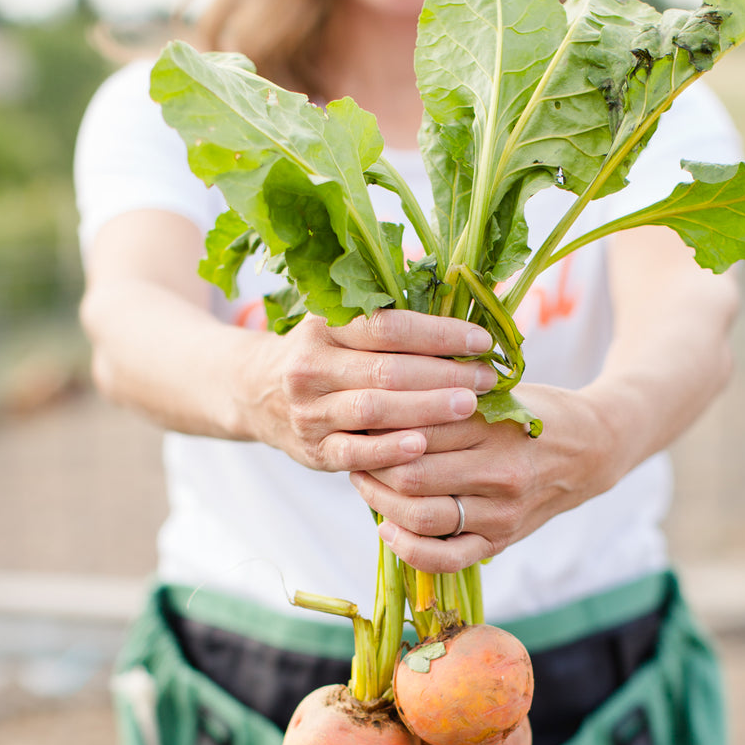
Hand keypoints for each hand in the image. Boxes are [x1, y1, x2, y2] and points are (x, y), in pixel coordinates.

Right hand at [253, 308, 496, 473]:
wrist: (258, 394)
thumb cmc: (323, 355)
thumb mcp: (340, 324)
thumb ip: (388, 313)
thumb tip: (458, 291)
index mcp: (324, 327)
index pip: (388, 326)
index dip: (439, 332)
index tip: (481, 340)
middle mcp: (312, 367)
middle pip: (387, 370)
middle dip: (444, 374)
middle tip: (486, 379)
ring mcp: (310, 411)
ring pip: (374, 410)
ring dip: (426, 409)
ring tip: (468, 407)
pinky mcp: (314, 450)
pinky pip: (356, 452)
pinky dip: (391, 450)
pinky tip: (423, 446)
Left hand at [348, 384, 609, 572]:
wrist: (592, 449)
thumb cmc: (536, 412)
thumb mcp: (498, 391)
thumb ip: (447, 396)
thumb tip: (381, 401)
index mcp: (495, 427)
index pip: (417, 431)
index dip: (379, 427)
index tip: (360, 420)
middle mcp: (499, 473)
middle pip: (411, 477)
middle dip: (373, 466)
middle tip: (355, 452)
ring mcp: (501, 513)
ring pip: (421, 517)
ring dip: (381, 503)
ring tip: (365, 484)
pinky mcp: (501, 540)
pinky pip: (446, 559)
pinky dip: (408, 549)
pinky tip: (388, 529)